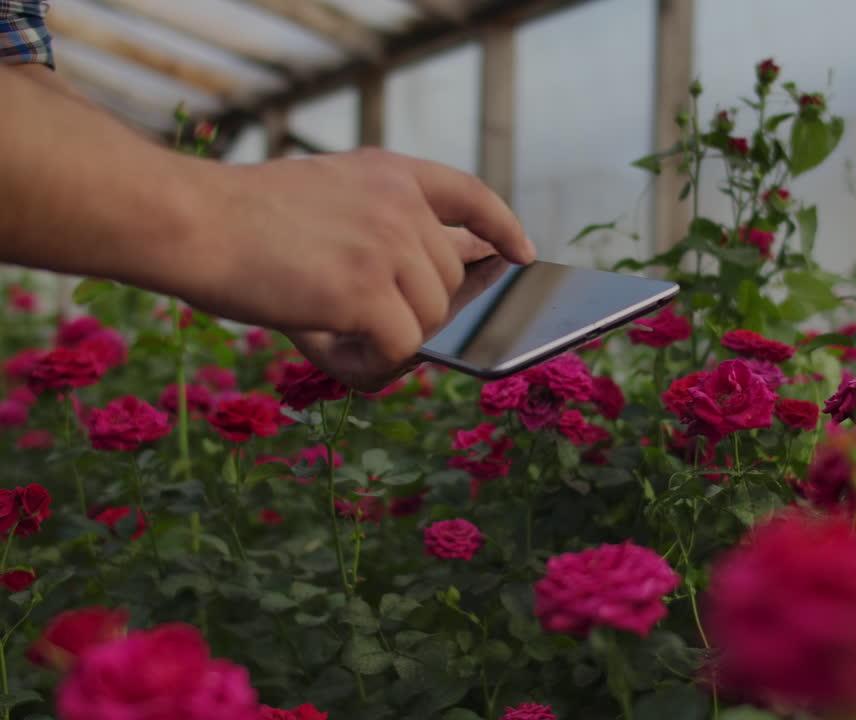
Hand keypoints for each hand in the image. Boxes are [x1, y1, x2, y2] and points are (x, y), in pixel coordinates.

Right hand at [174, 148, 534, 391]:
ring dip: (386, 337)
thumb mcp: (325, 200)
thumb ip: (383, 234)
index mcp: (389, 173)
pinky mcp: (368, 291)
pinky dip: (369, 361)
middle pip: (447, 283)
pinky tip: (328, 342)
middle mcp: (400, 205)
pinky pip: (401, 349)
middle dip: (409, 310)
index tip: (521, 255)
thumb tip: (445, 288)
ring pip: (428, 320)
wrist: (186, 221)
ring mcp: (389, 246)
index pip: (470, 195)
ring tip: (325, 325)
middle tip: (345, 314)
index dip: (501, 228)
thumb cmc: (240, 221)